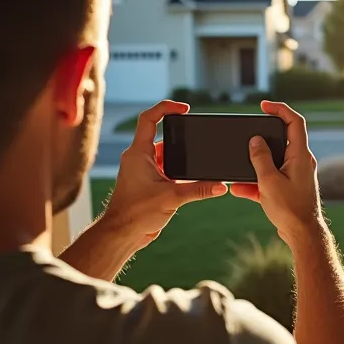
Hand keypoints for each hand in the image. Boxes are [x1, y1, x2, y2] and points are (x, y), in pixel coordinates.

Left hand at [101, 101, 225, 243]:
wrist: (122, 234)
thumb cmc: (136, 213)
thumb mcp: (172, 198)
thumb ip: (198, 190)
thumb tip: (221, 186)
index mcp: (138, 153)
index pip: (149, 119)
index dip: (166, 108)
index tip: (184, 109)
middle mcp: (139, 158)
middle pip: (162, 137)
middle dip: (180, 138)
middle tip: (198, 138)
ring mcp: (143, 171)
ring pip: (165, 156)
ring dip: (181, 158)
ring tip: (197, 162)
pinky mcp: (148, 185)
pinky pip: (165, 171)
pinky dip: (178, 173)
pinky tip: (192, 180)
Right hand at [229, 101, 323, 246]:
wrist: (302, 234)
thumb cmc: (290, 208)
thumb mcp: (269, 181)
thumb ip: (260, 158)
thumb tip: (255, 141)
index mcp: (300, 155)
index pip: (294, 122)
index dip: (280, 109)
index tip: (264, 105)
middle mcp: (301, 162)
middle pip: (281, 140)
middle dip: (261, 140)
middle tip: (247, 138)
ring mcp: (296, 175)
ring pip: (273, 162)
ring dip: (255, 166)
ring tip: (238, 171)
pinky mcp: (290, 187)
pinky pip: (271, 178)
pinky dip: (257, 182)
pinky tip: (239, 189)